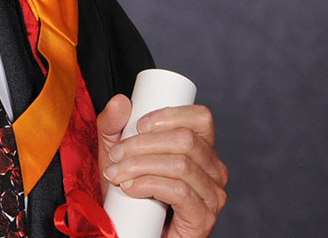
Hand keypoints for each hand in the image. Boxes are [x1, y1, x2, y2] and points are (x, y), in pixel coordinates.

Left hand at [96, 94, 227, 237]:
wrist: (131, 232)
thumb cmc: (129, 193)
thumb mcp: (116, 154)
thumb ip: (112, 126)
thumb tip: (121, 101)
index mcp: (202, 149)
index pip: (201, 118)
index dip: (169, 115)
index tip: (138, 125)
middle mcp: (214, 170)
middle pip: (186, 140)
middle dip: (144, 144)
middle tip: (116, 155)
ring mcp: (212, 196)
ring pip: (180, 165)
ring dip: (141, 165)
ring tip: (117, 174)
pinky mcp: (203, 218)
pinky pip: (180, 191)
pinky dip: (150, 185)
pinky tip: (131, 188)